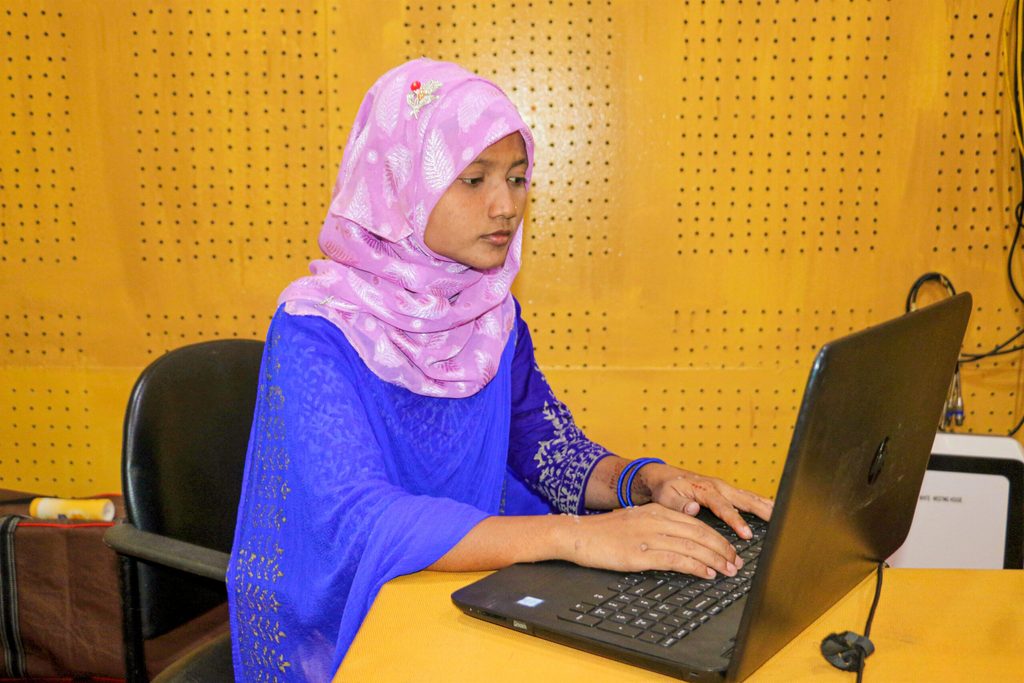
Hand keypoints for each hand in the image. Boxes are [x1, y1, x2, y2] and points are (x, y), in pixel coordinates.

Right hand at [559, 503, 741, 578]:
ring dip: (714, 560)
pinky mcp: (640, 554)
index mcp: (656, 511)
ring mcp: (648, 536)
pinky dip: (695, 567)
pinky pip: (675, 559)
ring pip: (692, 547)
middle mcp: (656, 520)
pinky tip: (706, 573)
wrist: (576, 534)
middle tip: (737, 563)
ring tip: (728, 571)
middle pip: (699, 534)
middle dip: (722, 549)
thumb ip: (657, 526)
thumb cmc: (603, 532)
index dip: (717, 538)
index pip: (696, 524)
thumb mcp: (634, 521)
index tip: (730, 550)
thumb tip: (680, 541)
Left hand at [639, 464, 773, 539]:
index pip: (724, 507)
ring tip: (785, 516)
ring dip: (767, 506)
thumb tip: (693, 509)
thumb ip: (678, 504)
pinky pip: (747, 498)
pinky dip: (761, 504)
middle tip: (780, 523)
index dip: (736, 521)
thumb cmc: (665, 488)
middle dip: (763, 511)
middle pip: (745, 499)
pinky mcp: (726, 492)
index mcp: (705, 490)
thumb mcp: (666, 497)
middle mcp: (718, 487)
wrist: (663, 476)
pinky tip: (773, 512)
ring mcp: (724, 489)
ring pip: (750, 497)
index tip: (746, 534)